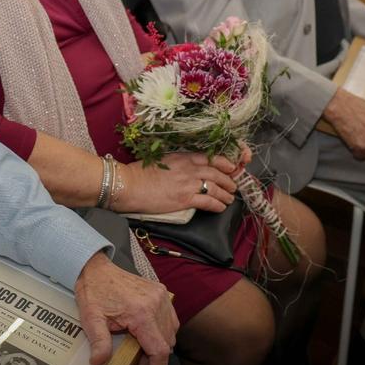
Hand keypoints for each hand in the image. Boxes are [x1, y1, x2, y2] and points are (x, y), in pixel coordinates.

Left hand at [74, 252, 176, 364]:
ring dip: (159, 346)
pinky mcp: (162, 292)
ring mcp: (162, 296)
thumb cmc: (94, 291)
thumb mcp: (91, 318)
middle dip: (154, 360)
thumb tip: (99, 362)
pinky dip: (163, 331)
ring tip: (139, 349)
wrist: (96, 267)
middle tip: (134, 363)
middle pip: (167, 344)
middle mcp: (156, 304)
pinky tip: (147, 334)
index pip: (159, 350)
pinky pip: (171, 319)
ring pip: (172, 332)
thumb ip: (99, 342)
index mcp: (141, 312)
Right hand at [116, 148, 250, 213]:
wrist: (130, 185)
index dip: (224, 163)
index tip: (230, 168)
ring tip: (229, 199)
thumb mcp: (162, 160)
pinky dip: (218, 205)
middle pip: (217, 173)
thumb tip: (187, 168)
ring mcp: (188, 183)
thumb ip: (178, 163)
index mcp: (183, 157)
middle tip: (233, 186)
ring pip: (216, 188)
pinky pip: (209, 202)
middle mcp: (189, 168)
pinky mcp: (186, 199)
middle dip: (228, 180)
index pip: (210, 158)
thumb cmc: (140, 173)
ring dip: (226, 194)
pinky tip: (221, 207)